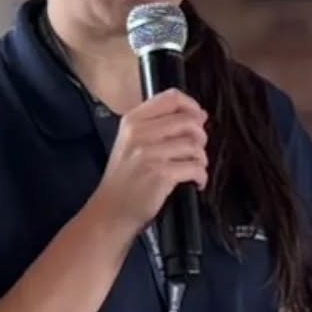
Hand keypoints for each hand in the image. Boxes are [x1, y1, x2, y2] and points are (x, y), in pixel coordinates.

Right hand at [91, 89, 207, 236]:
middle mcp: (139, 133)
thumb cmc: (124, 179)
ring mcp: (149, 154)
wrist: (109, 213)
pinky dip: (201, 176)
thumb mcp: (132, 142)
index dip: (192, 106)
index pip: (171, 98)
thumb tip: (199, 114)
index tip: (198, 118)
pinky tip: (195, 181)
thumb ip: (161, 124)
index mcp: (133, 120)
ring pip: (194, 145)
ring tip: (193, 168)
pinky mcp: (160, 174)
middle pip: (188, 120)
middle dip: (200, 136)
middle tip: (196, 150)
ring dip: (201, 159)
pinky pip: (195, 167)